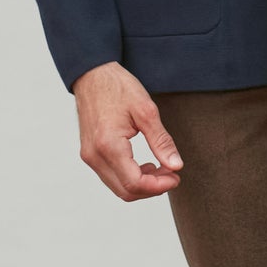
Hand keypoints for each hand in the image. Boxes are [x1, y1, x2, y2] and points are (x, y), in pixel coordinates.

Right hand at [73, 61, 183, 200]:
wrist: (92, 75)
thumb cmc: (117, 87)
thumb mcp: (146, 110)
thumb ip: (161, 141)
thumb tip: (176, 165)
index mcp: (108, 145)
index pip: (135, 183)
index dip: (159, 186)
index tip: (176, 176)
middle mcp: (94, 156)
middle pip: (126, 192)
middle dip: (153, 188)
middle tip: (172, 174)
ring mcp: (90, 156)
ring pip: (118, 187)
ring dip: (142, 184)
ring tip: (161, 167)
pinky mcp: (90, 154)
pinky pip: (111, 177)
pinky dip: (130, 177)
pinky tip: (145, 164)